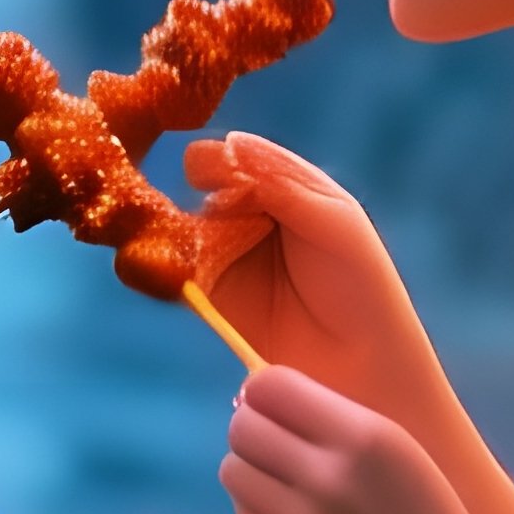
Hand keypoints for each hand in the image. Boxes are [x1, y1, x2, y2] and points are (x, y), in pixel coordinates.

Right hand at [184, 132, 438, 411]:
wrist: (359, 370)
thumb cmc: (359, 287)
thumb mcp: (333, 221)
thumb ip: (281, 182)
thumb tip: (227, 142)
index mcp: (280, 185)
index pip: (234, 155)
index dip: (220, 160)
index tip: (213, 173)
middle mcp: (244, 210)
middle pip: (198, 184)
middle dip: (190, 191)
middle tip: (196, 206)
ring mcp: (218, 249)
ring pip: (175, 218)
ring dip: (166, 221)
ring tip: (179, 238)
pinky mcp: (199, 289)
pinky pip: (164, 263)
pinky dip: (154, 257)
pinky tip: (159, 259)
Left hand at [222, 366, 513, 513]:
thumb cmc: (419, 511)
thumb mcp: (389, 442)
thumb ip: (323, 412)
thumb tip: (249, 393)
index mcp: (361, 438)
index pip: (268, 386)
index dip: (263, 391)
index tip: (275, 406)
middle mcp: (328, 480)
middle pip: (242, 426)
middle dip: (254, 428)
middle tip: (277, 446)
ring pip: (232, 469)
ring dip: (252, 470)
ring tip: (285, 484)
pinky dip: (260, 509)